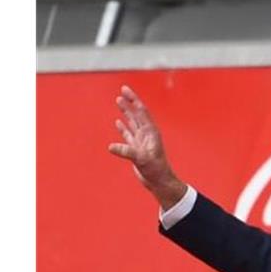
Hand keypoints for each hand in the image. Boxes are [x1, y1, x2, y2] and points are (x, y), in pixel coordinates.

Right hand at [107, 85, 186, 209]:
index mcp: (151, 133)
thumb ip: (127, 152)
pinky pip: (129, 134)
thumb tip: (111, 147)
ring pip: (132, 122)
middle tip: (122, 90)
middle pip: (137, 114)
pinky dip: (123, 127)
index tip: (125, 89)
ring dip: (126, 112)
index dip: (133, 100)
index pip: (141, 111)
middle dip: (129, 102)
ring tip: (119, 101)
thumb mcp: (142, 160)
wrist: (159, 182)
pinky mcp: (137, 149)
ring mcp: (142, 141)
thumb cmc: (155, 170)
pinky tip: (118, 122)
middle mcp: (147, 134)